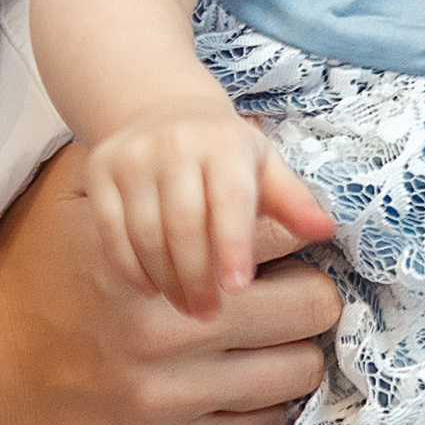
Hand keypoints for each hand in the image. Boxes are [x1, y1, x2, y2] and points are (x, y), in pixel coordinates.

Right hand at [0, 142, 339, 424]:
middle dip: (304, 291)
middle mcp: (172, 329)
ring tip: (264, 337)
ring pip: (298, 371)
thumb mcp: (85, 189)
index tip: (282, 240)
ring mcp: (172, 398)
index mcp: (159, 256)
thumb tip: (273, 156)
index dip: (290, 232)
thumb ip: (163, 165)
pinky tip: (237, 381)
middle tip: (282, 290)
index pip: (280, 233)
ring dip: (290, 350)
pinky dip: (263, 404)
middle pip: (311, 305)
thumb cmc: (37, 262)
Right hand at [86, 99, 335, 318]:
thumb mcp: (264, 168)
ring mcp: (132, 157)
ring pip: (146, 232)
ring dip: (167, 278)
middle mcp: (175, 142)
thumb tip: (325, 229)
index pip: (228, 199)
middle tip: (210, 313)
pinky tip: (151, 288)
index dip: (233, 244)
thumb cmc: (226, 155)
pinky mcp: (99, 171)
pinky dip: (131, 266)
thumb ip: (293, 201)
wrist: (163, 112)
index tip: (238, 287)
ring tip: (187, 306)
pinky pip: (110, 231)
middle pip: (184, 223)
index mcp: (224, 141)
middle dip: (198, 275)